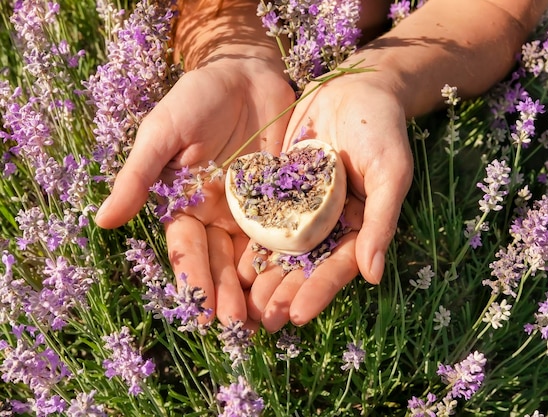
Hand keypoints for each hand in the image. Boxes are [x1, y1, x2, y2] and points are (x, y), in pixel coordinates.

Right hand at [95, 58, 294, 324]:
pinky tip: (299, 280)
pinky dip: (291, 257)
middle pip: (223, 262)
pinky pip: (288, 231)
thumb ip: (138, 177)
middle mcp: (218, 215)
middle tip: (239, 326)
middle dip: (229, 294)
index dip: (194, 281)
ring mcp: (253, 210)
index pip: (188, 251)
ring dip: (260, 287)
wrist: (245, 72)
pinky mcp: (285, 198)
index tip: (201, 313)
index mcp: (186, 205)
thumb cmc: (196, 98)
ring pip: (255, 256)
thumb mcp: (163, 134)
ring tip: (268, 316)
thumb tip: (102, 222)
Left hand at [242, 72, 413, 331]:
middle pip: (304, 267)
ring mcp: (302, 208)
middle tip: (261, 321)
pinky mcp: (279, 188)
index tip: (297, 315)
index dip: (318, 291)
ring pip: (279, 249)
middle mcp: (328, 224)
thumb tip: (373, 275)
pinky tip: (228, 259)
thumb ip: (381, 222)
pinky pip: (261, 217)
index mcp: (358, 227)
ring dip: (262, 276)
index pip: (336, 267)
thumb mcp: (390, 173)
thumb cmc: (382, 130)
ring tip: (241, 303)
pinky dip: (247, 239)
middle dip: (283, 293)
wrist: (357, 87)